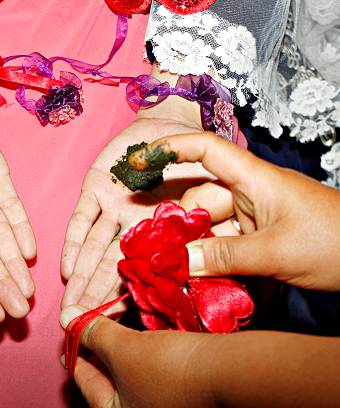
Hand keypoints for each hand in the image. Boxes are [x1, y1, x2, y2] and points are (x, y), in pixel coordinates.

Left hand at [60, 109, 216, 309]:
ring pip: (92, 248)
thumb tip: (208, 274)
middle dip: (97, 294)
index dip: (129, 296)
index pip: (141, 270)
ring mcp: (110, 208)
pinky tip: (66, 268)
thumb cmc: (194, 162)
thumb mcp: (206, 200)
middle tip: (84, 322)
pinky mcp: (94, 188)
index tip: (118, 323)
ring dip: (82, 276)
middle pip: (110, 265)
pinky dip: (73, 243)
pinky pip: (80, 220)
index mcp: (154, 233)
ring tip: (72, 303)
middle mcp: (129, 225)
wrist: (172, 125)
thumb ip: (203, 232)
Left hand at [60, 305, 214, 407]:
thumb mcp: (122, 347)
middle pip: (107, 377)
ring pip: (130, 370)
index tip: (68, 336)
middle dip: (98, 348)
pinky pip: (150, 367)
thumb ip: (91, 333)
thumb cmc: (168, 366)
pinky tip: (140, 330)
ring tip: (112, 322)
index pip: (86, 381)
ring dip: (120, 345)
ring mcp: (159, 402)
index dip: (75, 353)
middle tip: (88, 326)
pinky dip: (142, 348)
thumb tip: (66, 316)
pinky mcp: (179, 390)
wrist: (226, 372)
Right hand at [154, 132, 339, 290]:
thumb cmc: (336, 243)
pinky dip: (212, 261)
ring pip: (208, 227)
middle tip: (160, 256)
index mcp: (254, 180)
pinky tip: (203, 280)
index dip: (170, 150)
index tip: (139, 161)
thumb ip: (225, 257)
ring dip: (195, 250)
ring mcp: (254, 218)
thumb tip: (177, 262)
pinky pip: (224, 245)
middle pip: (198, 200)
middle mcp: (249, 194)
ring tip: (181, 276)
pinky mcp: (259, 239)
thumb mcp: (277, 252)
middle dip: (179, 225)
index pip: (206, 150)